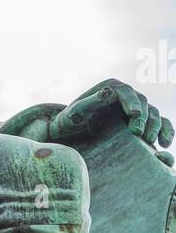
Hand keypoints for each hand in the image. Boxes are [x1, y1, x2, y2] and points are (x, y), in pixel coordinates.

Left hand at [48, 79, 174, 160]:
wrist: (70, 133)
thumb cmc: (68, 121)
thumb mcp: (74, 112)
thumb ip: (90, 102)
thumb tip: (108, 92)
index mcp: (110, 88)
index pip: (125, 92)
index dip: (132, 102)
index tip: (134, 115)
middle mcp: (125, 95)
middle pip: (142, 103)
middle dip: (144, 118)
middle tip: (139, 135)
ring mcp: (134, 108)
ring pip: (153, 113)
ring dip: (156, 126)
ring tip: (150, 142)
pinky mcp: (140, 122)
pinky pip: (159, 123)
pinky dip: (165, 131)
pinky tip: (164, 144)